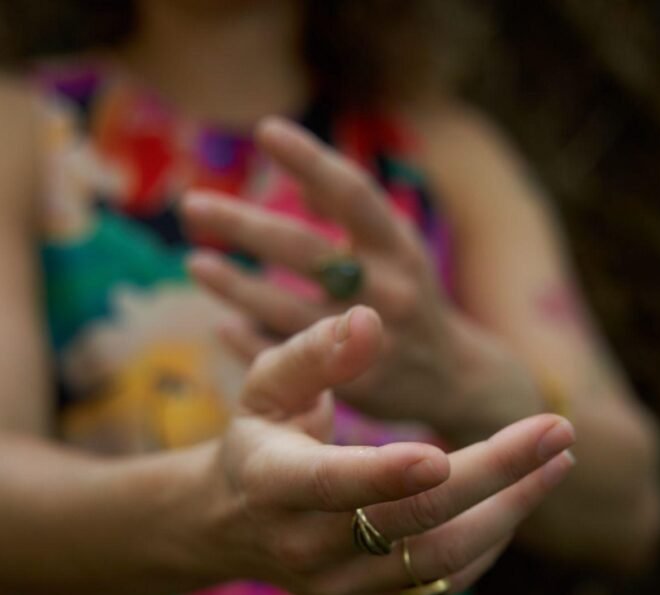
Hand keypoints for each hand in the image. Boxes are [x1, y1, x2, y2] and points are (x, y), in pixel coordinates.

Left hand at [182, 117, 525, 435]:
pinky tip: (223, 326)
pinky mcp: (355, 384)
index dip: (311, 161)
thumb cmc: (413, 300)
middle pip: (307, 251)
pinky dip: (252, 341)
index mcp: (400, 249)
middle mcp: (389, 290)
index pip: (354, 194)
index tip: (265, 131)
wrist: (454, 378)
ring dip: (236, 287)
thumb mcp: (401, 252)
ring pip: (289, 311)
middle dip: (245, 225)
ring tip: (196, 263)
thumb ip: (357, 217)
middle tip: (192, 205)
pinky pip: (291, 360)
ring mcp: (371, 340)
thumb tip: (305, 180)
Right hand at [193, 306, 574, 594]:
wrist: (235, 521)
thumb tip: (370, 319)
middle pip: (411, 518)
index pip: (332, 483)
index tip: (442, 451)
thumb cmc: (260, 435)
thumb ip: (315, 352)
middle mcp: (303, 546)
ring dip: (509, 511)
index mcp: (272, 483)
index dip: (385, 473)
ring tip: (559, 462)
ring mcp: (338, 586)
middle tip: (558, 430)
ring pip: (439, 558)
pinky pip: (440, 582)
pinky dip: (489, 540)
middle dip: (493, 474)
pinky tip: (519, 498)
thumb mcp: (269, 383)